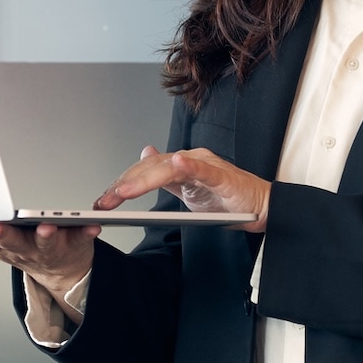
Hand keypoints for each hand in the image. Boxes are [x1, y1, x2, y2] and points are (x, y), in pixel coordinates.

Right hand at [0, 220, 99, 309]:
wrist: (62, 273)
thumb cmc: (23, 251)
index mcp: (1, 246)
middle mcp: (24, 249)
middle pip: (11, 242)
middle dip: (2, 234)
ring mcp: (50, 248)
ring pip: (46, 243)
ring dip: (45, 236)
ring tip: (47, 228)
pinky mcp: (75, 243)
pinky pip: (82, 237)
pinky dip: (87, 231)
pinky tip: (92, 224)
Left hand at [95, 145, 270, 231]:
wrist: (261, 207)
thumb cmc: (228, 200)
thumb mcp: (188, 191)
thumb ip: (165, 176)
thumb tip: (143, 154)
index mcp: (180, 166)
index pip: (144, 170)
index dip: (122, 183)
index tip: (101, 199)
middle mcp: (190, 160)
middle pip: (151, 168)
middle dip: (125, 184)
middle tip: (104, 201)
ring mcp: (207, 166)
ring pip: (169, 168)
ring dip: (144, 179)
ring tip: (124, 192)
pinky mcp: (224, 176)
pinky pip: (204, 169)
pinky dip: (190, 165)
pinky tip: (177, 163)